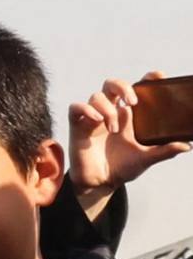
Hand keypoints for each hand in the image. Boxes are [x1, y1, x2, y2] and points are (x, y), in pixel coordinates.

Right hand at [70, 79, 185, 206]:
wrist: (100, 183)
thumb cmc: (122, 168)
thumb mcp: (146, 158)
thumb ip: (164, 151)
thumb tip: (186, 145)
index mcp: (129, 116)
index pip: (136, 90)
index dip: (145, 79)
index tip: (157, 75)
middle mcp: (111, 112)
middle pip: (112, 84)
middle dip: (122, 87)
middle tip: (132, 101)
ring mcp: (93, 118)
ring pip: (96, 96)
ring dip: (107, 109)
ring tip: (114, 129)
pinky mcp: (78, 126)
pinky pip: (76, 107)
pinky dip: (86, 110)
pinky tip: (97, 120)